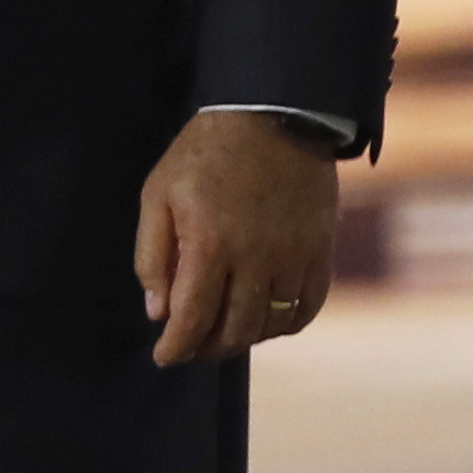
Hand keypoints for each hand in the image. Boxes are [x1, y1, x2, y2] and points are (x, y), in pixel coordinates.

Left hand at [134, 110, 342, 367]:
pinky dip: (286, 324)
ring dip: (245, 338)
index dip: (176, 348)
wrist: (274, 114)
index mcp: (210, 243)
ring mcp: (294, 255)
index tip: (164, 357)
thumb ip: (152, 256)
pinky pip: (308, 306)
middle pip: (235, 330)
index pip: (193, 318)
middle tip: (191, 346)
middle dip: (207, 349)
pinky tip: (267, 320)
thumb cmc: (204, 154)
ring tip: (226, 331)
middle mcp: (256, 256)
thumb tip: (158, 311)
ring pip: (272, 324)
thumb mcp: (158, 194)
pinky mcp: (321, 249)